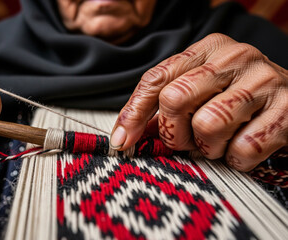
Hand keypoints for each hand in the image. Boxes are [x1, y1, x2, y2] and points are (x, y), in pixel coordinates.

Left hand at [111, 33, 286, 171]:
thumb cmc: (238, 100)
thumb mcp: (201, 91)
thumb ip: (165, 108)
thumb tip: (125, 136)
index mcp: (207, 50)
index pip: (156, 79)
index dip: (133, 114)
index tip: (122, 142)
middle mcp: (234, 57)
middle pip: (174, 100)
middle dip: (173, 133)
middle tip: (186, 142)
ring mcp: (262, 80)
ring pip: (207, 125)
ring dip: (208, 147)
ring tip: (220, 142)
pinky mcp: (287, 108)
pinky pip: (242, 148)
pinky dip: (237, 159)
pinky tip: (243, 147)